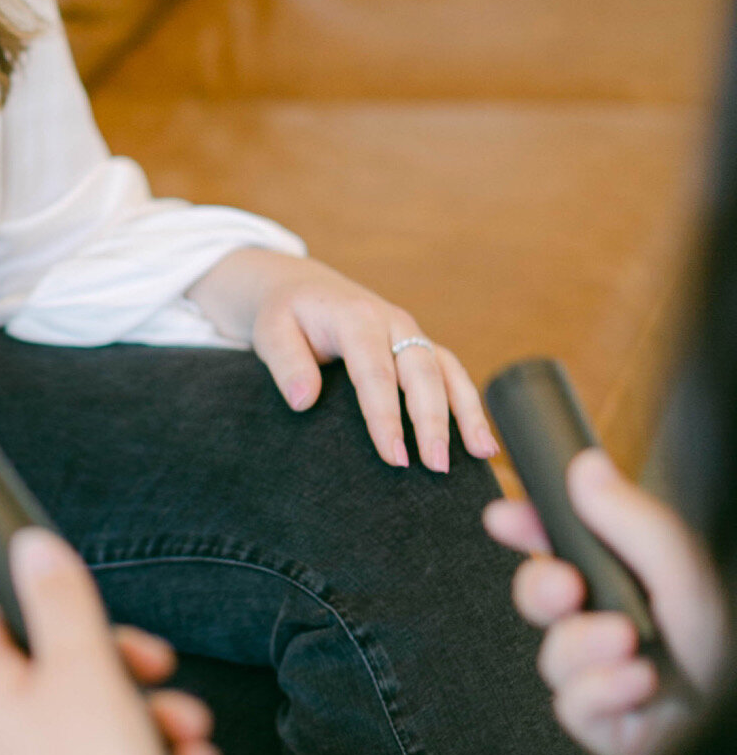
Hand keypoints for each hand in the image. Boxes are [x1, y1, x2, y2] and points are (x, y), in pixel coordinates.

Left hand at [0, 528, 221, 754]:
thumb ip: (60, 604)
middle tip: (153, 665)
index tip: (76, 609)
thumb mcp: (84, 673)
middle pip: (52, 670)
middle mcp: (2, 741)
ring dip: (153, 715)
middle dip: (119, 663)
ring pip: (97, 720)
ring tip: (187, 728)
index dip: (26, 607)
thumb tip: (30, 547)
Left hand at [190, 249, 496, 472]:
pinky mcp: (418, 348)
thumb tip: (302, 401)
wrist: (302, 288)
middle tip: (437, 466)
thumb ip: (286, 362)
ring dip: (467, 412)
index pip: (376, 374)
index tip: (394, 457)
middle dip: (433, 421)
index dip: (386, 417)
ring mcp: (410, 335)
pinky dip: (469, 404)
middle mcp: (393, 323)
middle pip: (423, 373)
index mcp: (357, 319)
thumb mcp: (270, 331)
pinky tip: (481, 440)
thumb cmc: (284, 315)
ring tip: (483, 454)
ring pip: (448, 372)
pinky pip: (451, 374)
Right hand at [484, 449, 727, 754]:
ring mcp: (606, 675)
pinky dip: (600, 692)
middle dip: (540, 589)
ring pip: (552, 654)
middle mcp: (616, 623)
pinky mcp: (603, 724)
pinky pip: (570, 704)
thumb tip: (588, 468)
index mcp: (636, 580)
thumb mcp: (684, 578)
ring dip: (584, 648)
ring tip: (627, 646)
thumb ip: (635, 524)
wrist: (730, 726)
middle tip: (564, 587)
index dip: (530, 527)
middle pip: (541, 596)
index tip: (505, 516)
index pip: (568, 545)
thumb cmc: (726, 655)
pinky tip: (637, 684)